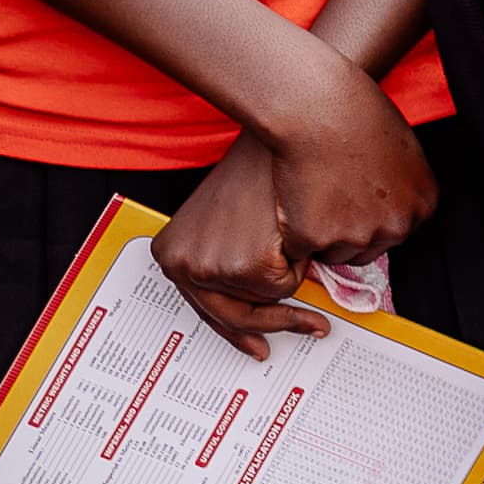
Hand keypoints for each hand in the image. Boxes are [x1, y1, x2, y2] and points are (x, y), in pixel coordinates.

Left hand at [159, 134, 331, 358]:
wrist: (281, 135)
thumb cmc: (265, 163)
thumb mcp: (236, 216)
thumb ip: (240, 256)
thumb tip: (266, 300)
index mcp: (173, 253)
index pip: (206, 308)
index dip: (236, 331)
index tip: (258, 347)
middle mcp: (184, 266)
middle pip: (231, 317)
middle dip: (275, 323)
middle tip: (311, 328)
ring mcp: (213, 269)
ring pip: (266, 299)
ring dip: (291, 275)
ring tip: (294, 238)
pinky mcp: (248, 268)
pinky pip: (287, 286)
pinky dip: (301, 264)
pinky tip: (296, 232)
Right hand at [253, 44, 435, 265]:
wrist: (317, 105)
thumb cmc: (356, 114)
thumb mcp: (402, 149)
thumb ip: (401, 184)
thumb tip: (390, 204)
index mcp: (423, 204)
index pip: (394, 233)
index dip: (366, 217)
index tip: (349, 197)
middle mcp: (397, 226)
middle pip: (366, 250)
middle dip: (344, 231)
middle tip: (325, 195)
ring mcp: (358, 235)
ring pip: (333, 253)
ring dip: (318, 233)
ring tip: (309, 191)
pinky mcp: (317, 238)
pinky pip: (299, 248)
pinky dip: (290, 230)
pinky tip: (289, 197)